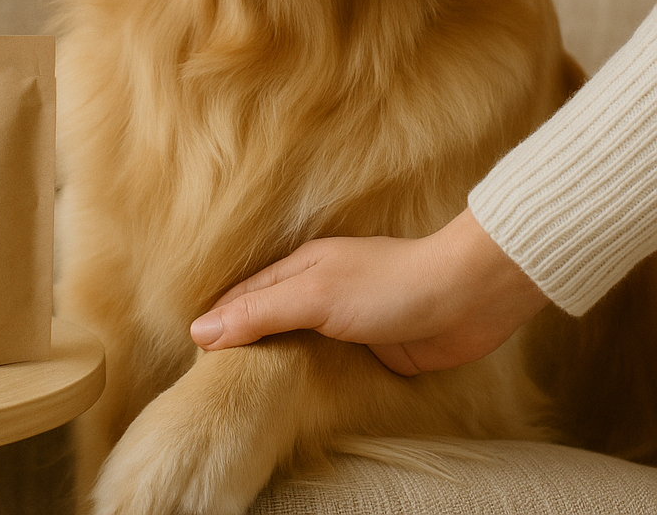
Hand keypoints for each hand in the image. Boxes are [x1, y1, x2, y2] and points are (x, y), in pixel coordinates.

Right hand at [189, 208, 547, 374]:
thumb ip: (259, 312)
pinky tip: (296, 391)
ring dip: (275, 357)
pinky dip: (309, 373)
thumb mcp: (314, 295)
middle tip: (213, 376)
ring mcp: (347, 317)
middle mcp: (320, 288)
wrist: (464, 299)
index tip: (194, 349)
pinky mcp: (374, 345)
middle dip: (241, 338)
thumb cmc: (389, 286)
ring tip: (245, 388)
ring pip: (298, 339)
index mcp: (301, 266)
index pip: (246, 294)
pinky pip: (329, 360)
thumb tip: (200, 329)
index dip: (219, 318)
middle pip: (269, 315)